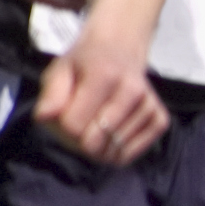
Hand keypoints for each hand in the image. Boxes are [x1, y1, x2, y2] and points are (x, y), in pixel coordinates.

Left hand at [33, 31, 168, 166]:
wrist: (121, 50)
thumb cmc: (86, 64)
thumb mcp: (61, 70)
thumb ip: (51, 95)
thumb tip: (44, 116)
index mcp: (104, 75)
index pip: (74, 126)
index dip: (62, 126)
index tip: (65, 114)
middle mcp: (133, 90)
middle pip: (94, 143)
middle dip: (79, 141)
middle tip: (80, 123)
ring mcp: (150, 106)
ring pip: (113, 152)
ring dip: (98, 148)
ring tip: (96, 126)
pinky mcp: (160, 120)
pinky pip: (129, 155)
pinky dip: (116, 152)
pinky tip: (112, 133)